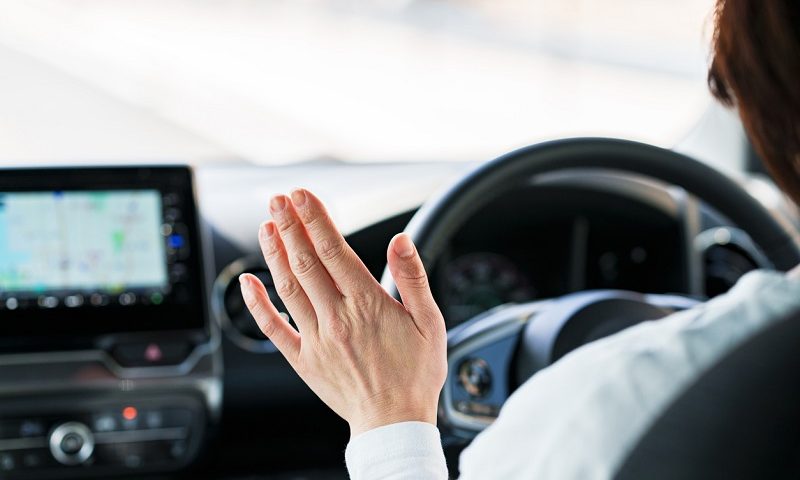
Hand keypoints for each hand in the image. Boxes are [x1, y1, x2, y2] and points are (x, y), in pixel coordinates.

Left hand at [239, 189, 446, 436]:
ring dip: (274, 253)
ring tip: (266, 226)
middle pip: (306, 262)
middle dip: (289, 225)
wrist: (394, 423)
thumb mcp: (430, 322)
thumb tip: (400, 241)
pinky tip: (247, 282)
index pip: (334, 251)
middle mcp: (337, 318)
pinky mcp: (303, 360)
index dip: (315, 219)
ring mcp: (316, 339)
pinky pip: (273, 329)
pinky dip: (257, 304)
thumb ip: (413, 278)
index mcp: (368, 305)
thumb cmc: (415, 374)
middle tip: (278, 199)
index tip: (302, 195)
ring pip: (287, 288)